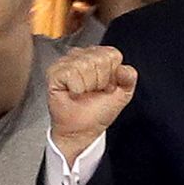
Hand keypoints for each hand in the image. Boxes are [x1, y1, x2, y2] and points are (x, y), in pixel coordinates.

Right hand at [48, 46, 136, 162]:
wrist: (83, 129)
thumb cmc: (98, 110)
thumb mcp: (123, 93)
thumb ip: (129, 77)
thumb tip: (123, 69)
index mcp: (100, 56)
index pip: (112, 55)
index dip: (112, 75)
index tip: (106, 87)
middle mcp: (83, 55)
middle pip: (99, 60)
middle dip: (100, 81)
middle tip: (94, 91)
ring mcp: (67, 62)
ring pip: (85, 65)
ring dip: (87, 86)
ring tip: (83, 92)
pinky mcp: (54, 72)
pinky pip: (70, 73)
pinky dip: (75, 88)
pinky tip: (73, 92)